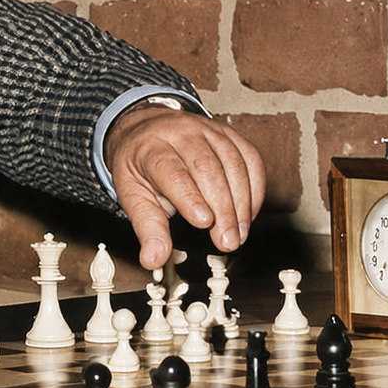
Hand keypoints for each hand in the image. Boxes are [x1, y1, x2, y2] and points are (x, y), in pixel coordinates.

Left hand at [106, 107, 264, 270]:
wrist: (146, 129)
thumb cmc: (141, 164)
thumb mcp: (132, 193)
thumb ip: (147, 226)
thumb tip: (154, 258)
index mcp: (151, 148)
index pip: (172, 171)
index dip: (190, 197)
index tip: (204, 223)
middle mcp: (181, 133)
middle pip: (208, 168)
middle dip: (223, 209)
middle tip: (227, 241)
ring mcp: (208, 130)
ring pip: (234, 163)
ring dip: (242, 203)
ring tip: (238, 234)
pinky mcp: (229, 134)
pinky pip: (251, 159)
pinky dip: (255, 189)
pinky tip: (247, 213)